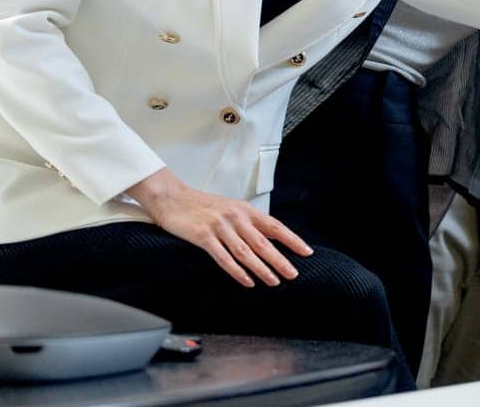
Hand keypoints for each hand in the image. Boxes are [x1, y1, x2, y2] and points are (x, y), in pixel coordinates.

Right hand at [128, 168, 312, 287]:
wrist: (173, 198)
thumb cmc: (203, 206)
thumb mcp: (231, 209)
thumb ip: (248, 223)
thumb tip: (270, 239)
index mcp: (246, 210)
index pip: (275, 226)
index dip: (292, 240)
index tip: (306, 252)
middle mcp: (236, 217)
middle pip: (263, 243)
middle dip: (280, 260)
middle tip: (293, 274)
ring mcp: (220, 227)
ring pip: (246, 252)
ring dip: (262, 269)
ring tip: (274, 282)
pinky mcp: (203, 236)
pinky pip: (224, 257)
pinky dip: (237, 271)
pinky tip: (247, 281)